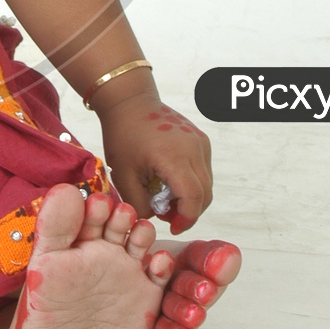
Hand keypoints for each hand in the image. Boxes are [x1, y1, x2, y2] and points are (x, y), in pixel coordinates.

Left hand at [98, 92, 212, 232]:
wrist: (129, 101)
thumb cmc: (122, 134)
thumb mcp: (123, 174)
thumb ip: (139, 203)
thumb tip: (155, 218)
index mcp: (174, 157)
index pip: (193, 198)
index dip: (186, 218)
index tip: (172, 226)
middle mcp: (194, 148)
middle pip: (204, 194)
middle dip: (189, 211)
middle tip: (166, 214)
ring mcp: (200, 142)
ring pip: (207, 183)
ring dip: (192, 197)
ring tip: (165, 197)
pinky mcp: (200, 139)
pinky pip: (203, 169)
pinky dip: (192, 181)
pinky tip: (171, 181)